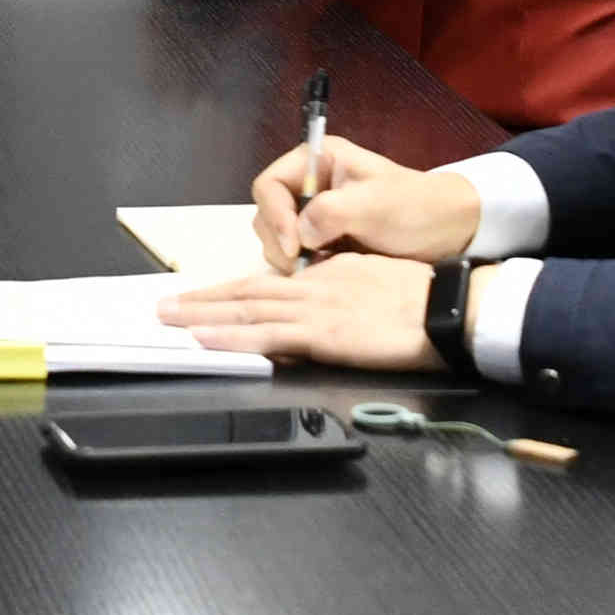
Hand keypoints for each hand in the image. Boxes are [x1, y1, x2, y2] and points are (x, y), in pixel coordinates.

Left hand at [152, 251, 446, 370]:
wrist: (448, 308)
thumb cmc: (425, 298)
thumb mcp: (376, 281)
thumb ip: (343, 291)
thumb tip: (321, 308)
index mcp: (328, 274)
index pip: (269, 282)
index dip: (232, 290)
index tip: (204, 296)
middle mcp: (313, 287)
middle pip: (247, 292)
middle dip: (203, 299)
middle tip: (165, 305)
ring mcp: (315, 310)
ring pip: (247, 309)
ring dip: (203, 315)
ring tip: (169, 319)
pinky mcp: (323, 334)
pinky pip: (268, 336)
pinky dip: (233, 337)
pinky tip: (207, 340)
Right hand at [251, 137, 475, 269]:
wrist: (452, 233)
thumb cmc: (416, 209)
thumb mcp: (375, 204)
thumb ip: (330, 212)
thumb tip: (299, 235)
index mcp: (319, 161)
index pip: (269, 185)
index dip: (274, 215)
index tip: (295, 246)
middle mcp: (311, 185)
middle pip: (267, 213)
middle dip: (280, 240)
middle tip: (305, 265)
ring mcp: (316, 214)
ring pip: (277, 238)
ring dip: (289, 257)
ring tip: (318, 270)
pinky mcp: (324, 241)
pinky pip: (295, 256)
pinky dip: (302, 268)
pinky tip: (324, 274)